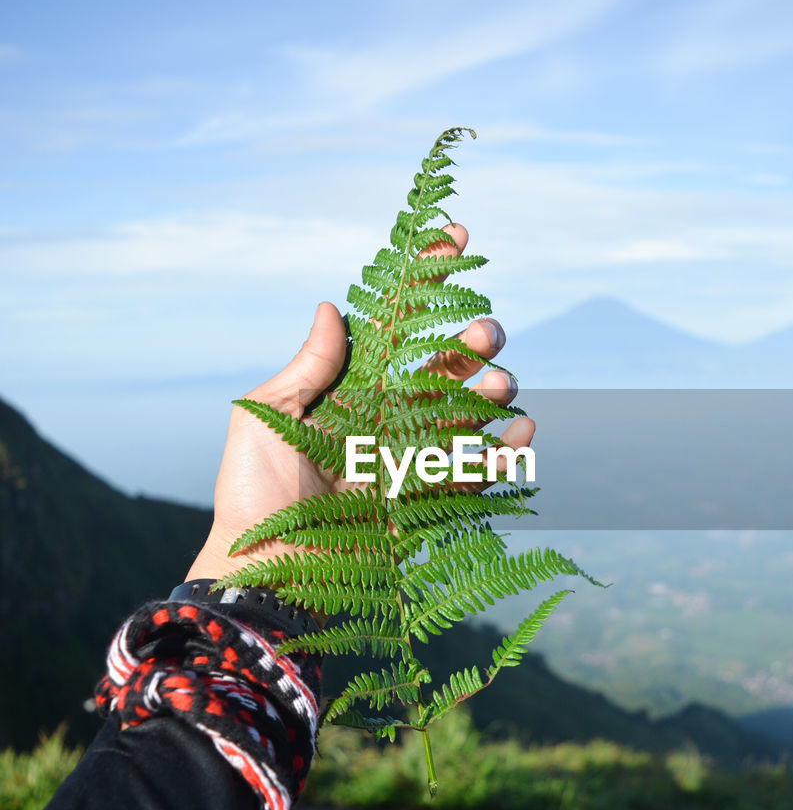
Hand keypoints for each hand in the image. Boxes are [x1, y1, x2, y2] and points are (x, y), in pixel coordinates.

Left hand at [186, 224, 534, 584]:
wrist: (262, 571)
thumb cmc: (254, 492)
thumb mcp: (265, 416)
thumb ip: (308, 367)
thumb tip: (332, 307)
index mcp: (348, 391)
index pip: (394, 327)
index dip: (425, 281)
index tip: (456, 238)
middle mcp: (383, 419)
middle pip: (443, 368)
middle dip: (472, 342)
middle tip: (486, 333)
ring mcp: (407, 460)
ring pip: (466, 414)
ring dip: (492, 393)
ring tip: (501, 387)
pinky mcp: (424, 506)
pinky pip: (473, 475)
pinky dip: (503, 456)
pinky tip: (521, 436)